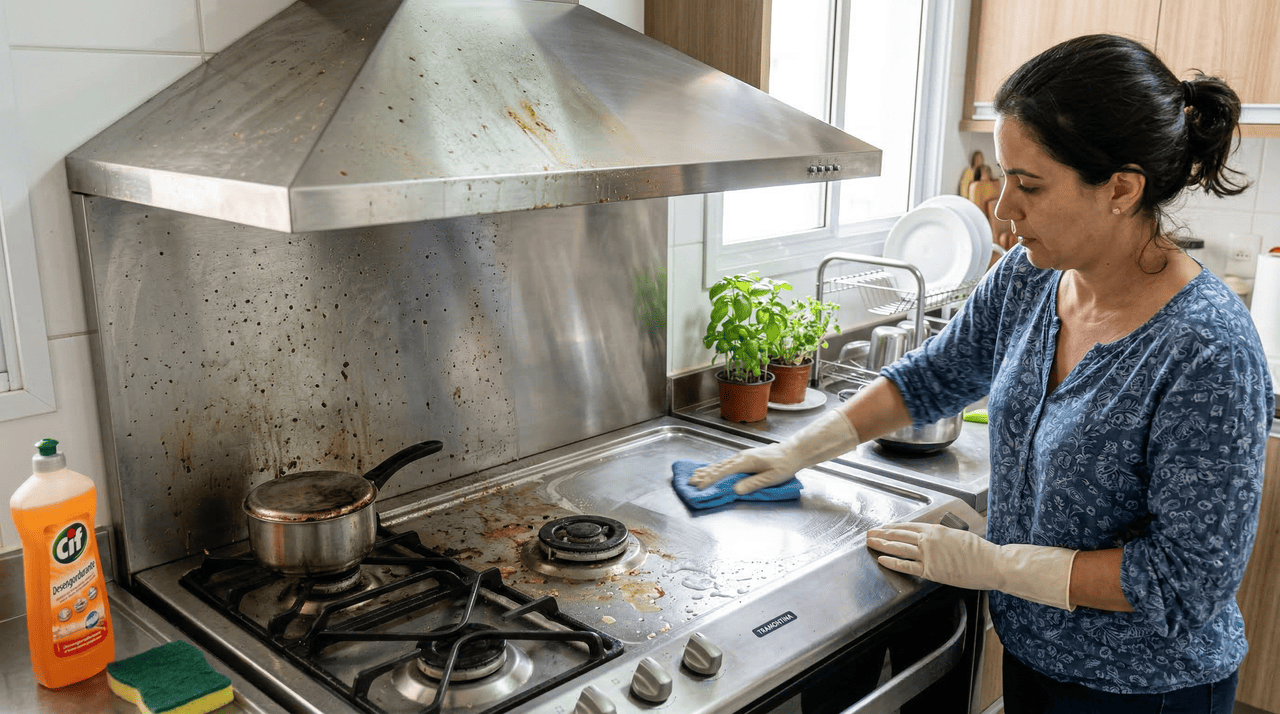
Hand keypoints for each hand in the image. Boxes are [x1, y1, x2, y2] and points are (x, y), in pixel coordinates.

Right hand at [689, 442, 800, 494]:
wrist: (793, 451)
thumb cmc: (784, 465)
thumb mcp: (771, 477)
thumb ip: (753, 483)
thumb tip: (736, 490)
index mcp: (746, 462)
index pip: (723, 472)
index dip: (710, 480)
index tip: (700, 487)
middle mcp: (741, 457)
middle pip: (718, 467)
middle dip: (703, 475)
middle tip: (690, 481)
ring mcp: (743, 456)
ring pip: (721, 464)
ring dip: (707, 470)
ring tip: (696, 475)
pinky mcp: (745, 457)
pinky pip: (726, 463)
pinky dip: (716, 467)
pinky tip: (712, 470)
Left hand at [866, 522, 1077, 609]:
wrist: (992, 563)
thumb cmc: (980, 552)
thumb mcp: (959, 536)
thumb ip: (943, 537)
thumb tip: (934, 538)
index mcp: (937, 530)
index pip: (909, 526)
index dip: (894, 527)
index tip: (884, 527)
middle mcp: (930, 539)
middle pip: (899, 535)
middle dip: (882, 534)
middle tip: (868, 532)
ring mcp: (929, 555)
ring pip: (899, 547)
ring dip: (882, 544)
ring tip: (869, 542)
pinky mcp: (931, 570)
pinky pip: (906, 565)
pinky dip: (892, 562)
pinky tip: (882, 559)